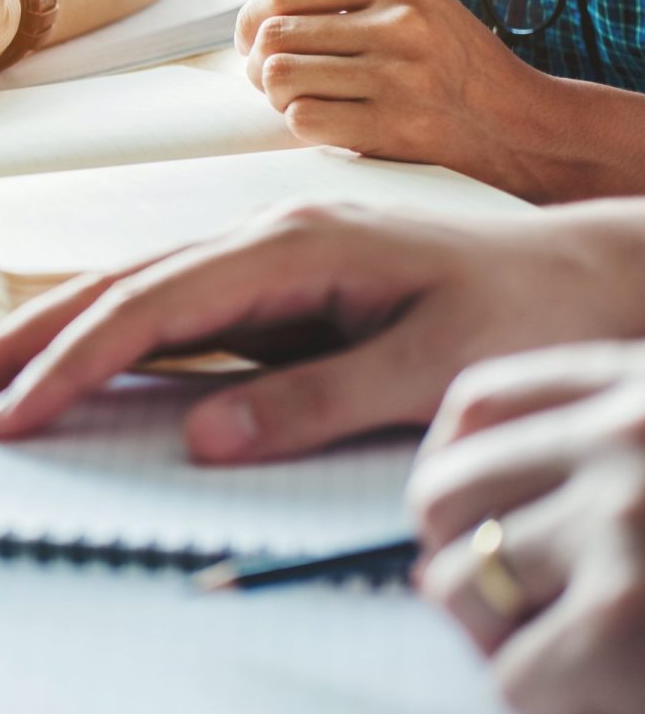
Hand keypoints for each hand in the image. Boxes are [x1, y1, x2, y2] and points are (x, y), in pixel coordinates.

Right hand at [0, 200, 644, 463]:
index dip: (71, 364)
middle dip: (17, 341)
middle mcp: (259, 236)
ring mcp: (260, 252)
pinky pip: (163, 304)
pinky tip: (65, 364)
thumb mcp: (433, 367)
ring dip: (43, 334)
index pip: (150, 308)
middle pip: (110, 285)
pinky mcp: (270, 278)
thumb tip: (204, 436)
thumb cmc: (523, 311)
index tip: (10, 418)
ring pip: (125, 287)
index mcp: (290, 247)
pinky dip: (100, 335)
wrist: (590, 267)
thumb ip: (317, 400)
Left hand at [236, 0, 551, 194]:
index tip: (253, 35)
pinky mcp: (394, 127)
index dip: (252, 12)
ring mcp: (399, 77)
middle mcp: (401, 24)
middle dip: (256, 59)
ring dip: (274, 93)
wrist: (519, 120)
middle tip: (267, 74)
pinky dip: (299, 122)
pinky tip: (323, 118)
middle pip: (275, 33)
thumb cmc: (450, 55)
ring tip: (295, 96)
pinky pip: (303, 119)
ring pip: (280, 76)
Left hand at [409, 343, 644, 713]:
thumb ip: (598, 458)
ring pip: (464, 583)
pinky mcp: (622, 616)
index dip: (453, 470)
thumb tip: (459, 517)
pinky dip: (552, 699)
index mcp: (643, 385)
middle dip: (462, 565)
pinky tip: (609, 696)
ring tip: (582, 660)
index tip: (468, 522)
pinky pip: (515, 671)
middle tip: (521, 617)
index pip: (481, 402)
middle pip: (444, 492)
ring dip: (505, 640)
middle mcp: (627, 436)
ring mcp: (623, 520)